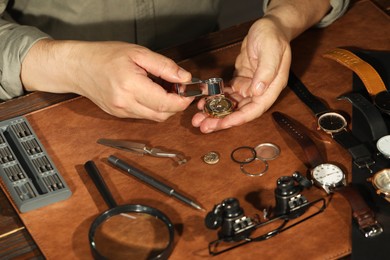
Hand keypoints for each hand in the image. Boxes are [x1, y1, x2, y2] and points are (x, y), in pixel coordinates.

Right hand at [21, 40, 193, 120]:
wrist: (78, 67)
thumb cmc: (104, 56)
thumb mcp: (138, 53)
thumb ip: (164, 66)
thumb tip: (184, 77)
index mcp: (130, 86)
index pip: (165, 103)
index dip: (183, 100)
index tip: (190, 92)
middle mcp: (125, 104)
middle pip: (162, 114)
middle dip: (176, 104)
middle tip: (178, 87)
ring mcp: (121, 112)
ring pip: (154, 117)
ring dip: (165, 106)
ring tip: (162, 87)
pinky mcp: (119, 115)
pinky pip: (143, 115)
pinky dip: (153, 107)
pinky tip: (150, 92)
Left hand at [192, 17, 290, 132]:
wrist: (269, 26)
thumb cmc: (272, 36)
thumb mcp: (271, 50)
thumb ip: (266, 71)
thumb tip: (257, 91)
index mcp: (271, 87)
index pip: (255, 109)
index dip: (239, 118)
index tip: (223, 123)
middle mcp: (260, 91)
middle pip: (240, 111)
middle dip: (222, 120)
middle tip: (204, 125)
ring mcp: (249, 87)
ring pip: (231, 105)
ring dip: (215, 112)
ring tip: (199, 118)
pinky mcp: (240, 81)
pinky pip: (226, 93)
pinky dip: (215, 98)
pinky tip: (203, 101)